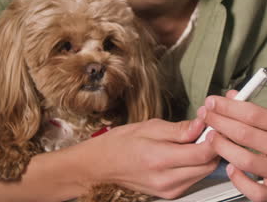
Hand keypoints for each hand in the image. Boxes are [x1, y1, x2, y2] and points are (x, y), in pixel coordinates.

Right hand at [78, 118, 218, 199]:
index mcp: (160, 159)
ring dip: (206, 156)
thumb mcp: (150, 126)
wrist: (103, 165)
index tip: (216, 124)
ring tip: (199, 138)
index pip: (202, 153)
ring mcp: (169, 190)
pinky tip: (190, 151)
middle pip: (207, 166)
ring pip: (203, 173)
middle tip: (210, 128)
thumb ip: (178, 129)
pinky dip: (197, 165)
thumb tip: (200, 125)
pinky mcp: (170, 194)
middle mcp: (166, 180)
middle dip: (213, 146)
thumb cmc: (122, 143)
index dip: (214, 137)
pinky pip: (194, 179)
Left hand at [197, 92, 266, 201]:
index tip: (211, 102)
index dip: (228, 106)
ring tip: (210, 137)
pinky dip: (239, 178)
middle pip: (244, 134)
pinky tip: (229, 167)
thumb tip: (232, 96)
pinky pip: (254, 189)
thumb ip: (251, 110)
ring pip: (246, 160)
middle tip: (205, 116)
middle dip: (219, 122)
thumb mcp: (266, 121)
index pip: (252, 114)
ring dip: (223, 147)